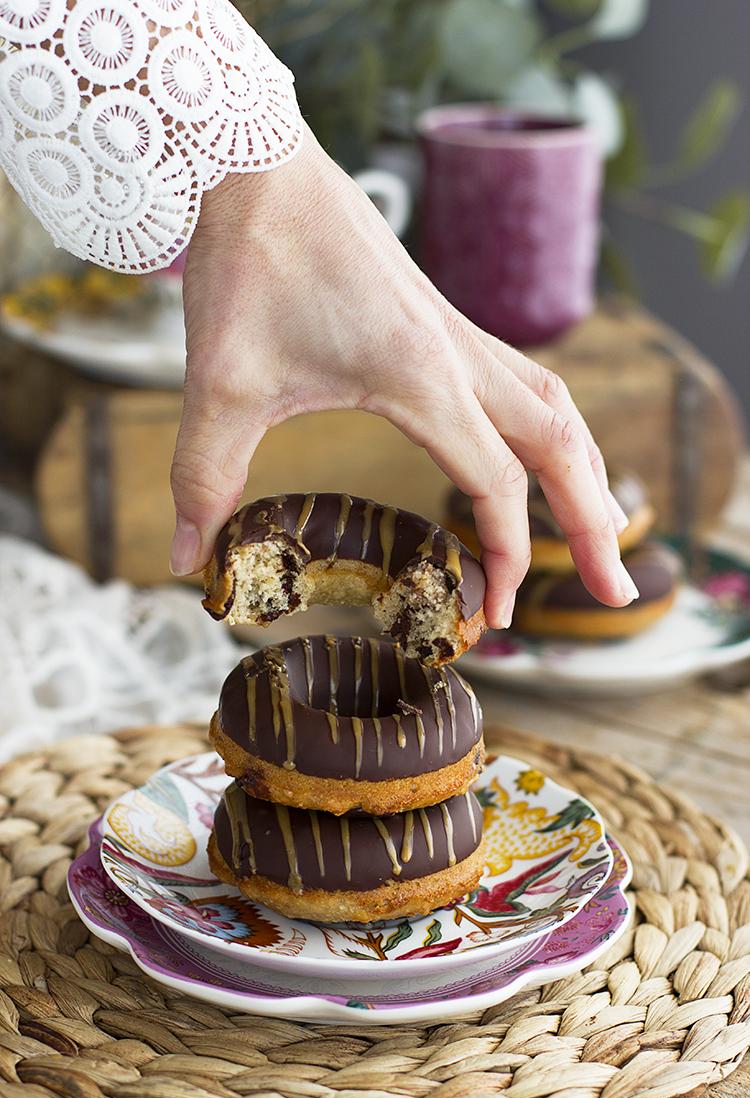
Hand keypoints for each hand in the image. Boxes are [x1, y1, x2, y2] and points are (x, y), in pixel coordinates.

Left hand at [171, 124, 637, 627]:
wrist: (258, 167)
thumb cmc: (248, 266)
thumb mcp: (219, 385)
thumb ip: (204, 477)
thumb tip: (191, 562)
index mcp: (422, 376)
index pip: (496, 482)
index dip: (505, 555)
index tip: (489, 613)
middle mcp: (459, 353)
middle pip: (563, 444)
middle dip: (592, 523)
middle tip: (616, 589)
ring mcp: (458, 333)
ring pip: (557, 407)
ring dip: (585, 471)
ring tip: (598, 531)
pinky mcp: (443, 321)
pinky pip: (525, 380)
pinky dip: (550, 430)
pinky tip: (536, 456)